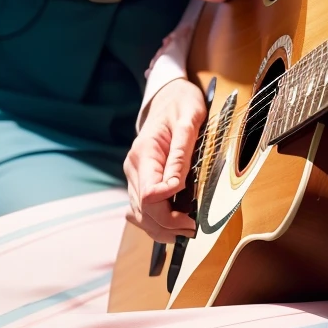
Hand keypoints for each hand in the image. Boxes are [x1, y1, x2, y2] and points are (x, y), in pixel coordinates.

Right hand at [123, 79, 206, 241]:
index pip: (148, 194)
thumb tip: (175, 187)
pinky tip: (172, 225)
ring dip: (161, 229)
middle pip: (143, 209)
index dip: (167, 208)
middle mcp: (133, 167)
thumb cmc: (182, 105)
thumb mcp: (189, 121)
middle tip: (193, 229)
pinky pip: (141, 209)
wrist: (169, 96)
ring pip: (139, 215)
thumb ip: (181, 154)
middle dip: (168, 225)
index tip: (191, 212)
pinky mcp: (139, 180)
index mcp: (144, 152)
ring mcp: (134, 175)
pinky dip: (155, 222)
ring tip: (186, 231)